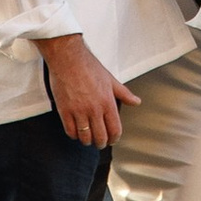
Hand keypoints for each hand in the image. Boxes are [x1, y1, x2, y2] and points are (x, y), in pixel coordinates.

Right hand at [40, 31, 137, 146]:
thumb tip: (136, 102)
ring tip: (88, 138)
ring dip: (87, 141)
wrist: (68, 58)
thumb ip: (124, 93)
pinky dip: (74, 135)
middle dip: (101, 143)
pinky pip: (70, 131)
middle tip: (100, 142)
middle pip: (100, 137)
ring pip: (85, 137)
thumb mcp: (110, 79)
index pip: (115, 130)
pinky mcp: (65, 111)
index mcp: (107, 102)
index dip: (114, 138)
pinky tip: (76, 131)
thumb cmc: (88, 66)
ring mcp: (79, 111)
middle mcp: (94, 109)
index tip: (112, 139)